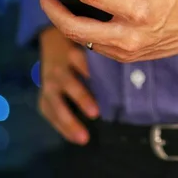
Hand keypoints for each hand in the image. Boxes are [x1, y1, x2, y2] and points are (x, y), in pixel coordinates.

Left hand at [36, 0, 177, 62]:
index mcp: (139, 10)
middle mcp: (130, 36)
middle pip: (73, 27)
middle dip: (50, 7)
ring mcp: (127, 51)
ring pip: (80, 39)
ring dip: (61, 18)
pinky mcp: (126, 58)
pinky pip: (93, 43)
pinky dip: (79, 26)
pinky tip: (72, 10)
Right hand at [38, 26, 98, 144]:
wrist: (54, 40)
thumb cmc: (81, 43)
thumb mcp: (90, 42)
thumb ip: (105, 54)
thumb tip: (133, 66)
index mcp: (72, 53)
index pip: (81, 61)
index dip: (92, 72)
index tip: (107, 84)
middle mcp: (59, 68)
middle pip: (68, 83)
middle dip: (81, 98)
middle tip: (96, 113)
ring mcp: (49, 83)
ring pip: (55, 103)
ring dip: (69, 120)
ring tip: (84, 137)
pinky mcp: (44, 94)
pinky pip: (49, 113)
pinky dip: (61, 127)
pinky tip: (75, 138)